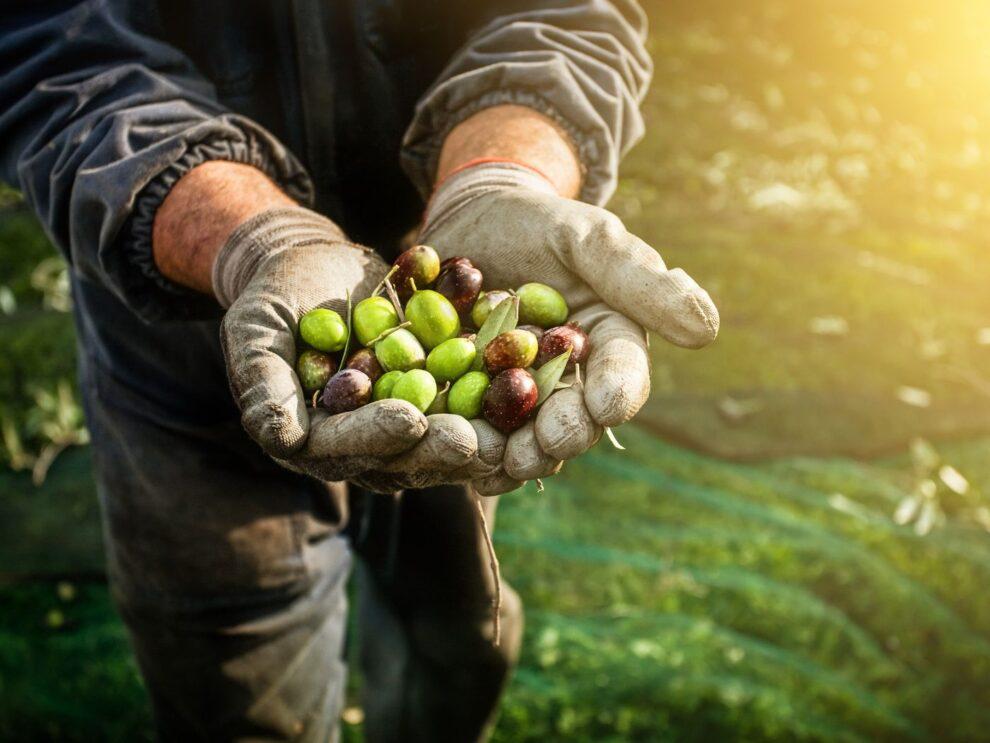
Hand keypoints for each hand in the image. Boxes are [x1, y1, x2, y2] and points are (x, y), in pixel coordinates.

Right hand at [218, 207, 496, 490]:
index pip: (344, 446)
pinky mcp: (437, 398)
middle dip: (439, 447)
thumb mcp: (256, 329)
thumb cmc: (275, 296)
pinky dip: (498, 398)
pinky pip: (470, 402)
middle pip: (403, 454)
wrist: (316, 266)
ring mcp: (404, 422)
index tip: (408, 421)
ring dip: (480, 436)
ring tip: (513, 429)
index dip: (376, 436)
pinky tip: (530, 389)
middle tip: (475, 442)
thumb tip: (279, 437)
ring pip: (444, 437)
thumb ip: (263, 381)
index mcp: (313, 437)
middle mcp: (363, 441)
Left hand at [420, 162, 718, 493]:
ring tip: (498, 463)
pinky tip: (450, 452)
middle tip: (546, 446)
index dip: (618, 393)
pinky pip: (468, 426)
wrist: (472, 220)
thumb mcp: (587, 237)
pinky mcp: (469, 396)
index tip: (607, 407)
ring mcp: (516, 394)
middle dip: (562, 435)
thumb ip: (637, 279)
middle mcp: (568, 380)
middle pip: (573, 418)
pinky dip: (462, 441)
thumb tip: (706, 329)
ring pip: (522, 435)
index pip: (623, 375)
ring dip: (512, 454)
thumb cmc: (539, 222)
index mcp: (607, 344)